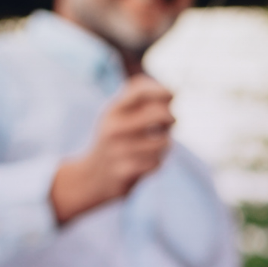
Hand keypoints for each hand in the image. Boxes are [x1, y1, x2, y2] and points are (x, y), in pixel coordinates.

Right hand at [50, 75, 174, 222]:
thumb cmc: (116, 139)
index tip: (172, 95)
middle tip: (168, 123)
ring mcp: (118, 150)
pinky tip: (148, 161)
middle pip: (160, 114)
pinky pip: (156, 162)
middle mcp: (113, 128)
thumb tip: (174, 91)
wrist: (93, 176)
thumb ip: (142, 99)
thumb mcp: (120, 114)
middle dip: (170, 119)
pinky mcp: (124, 171)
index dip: (162, 90)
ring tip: (157, 144)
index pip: (140, 91)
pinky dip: (157, 162)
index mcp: (113, 110)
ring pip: (163, 142)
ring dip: (165, 144)